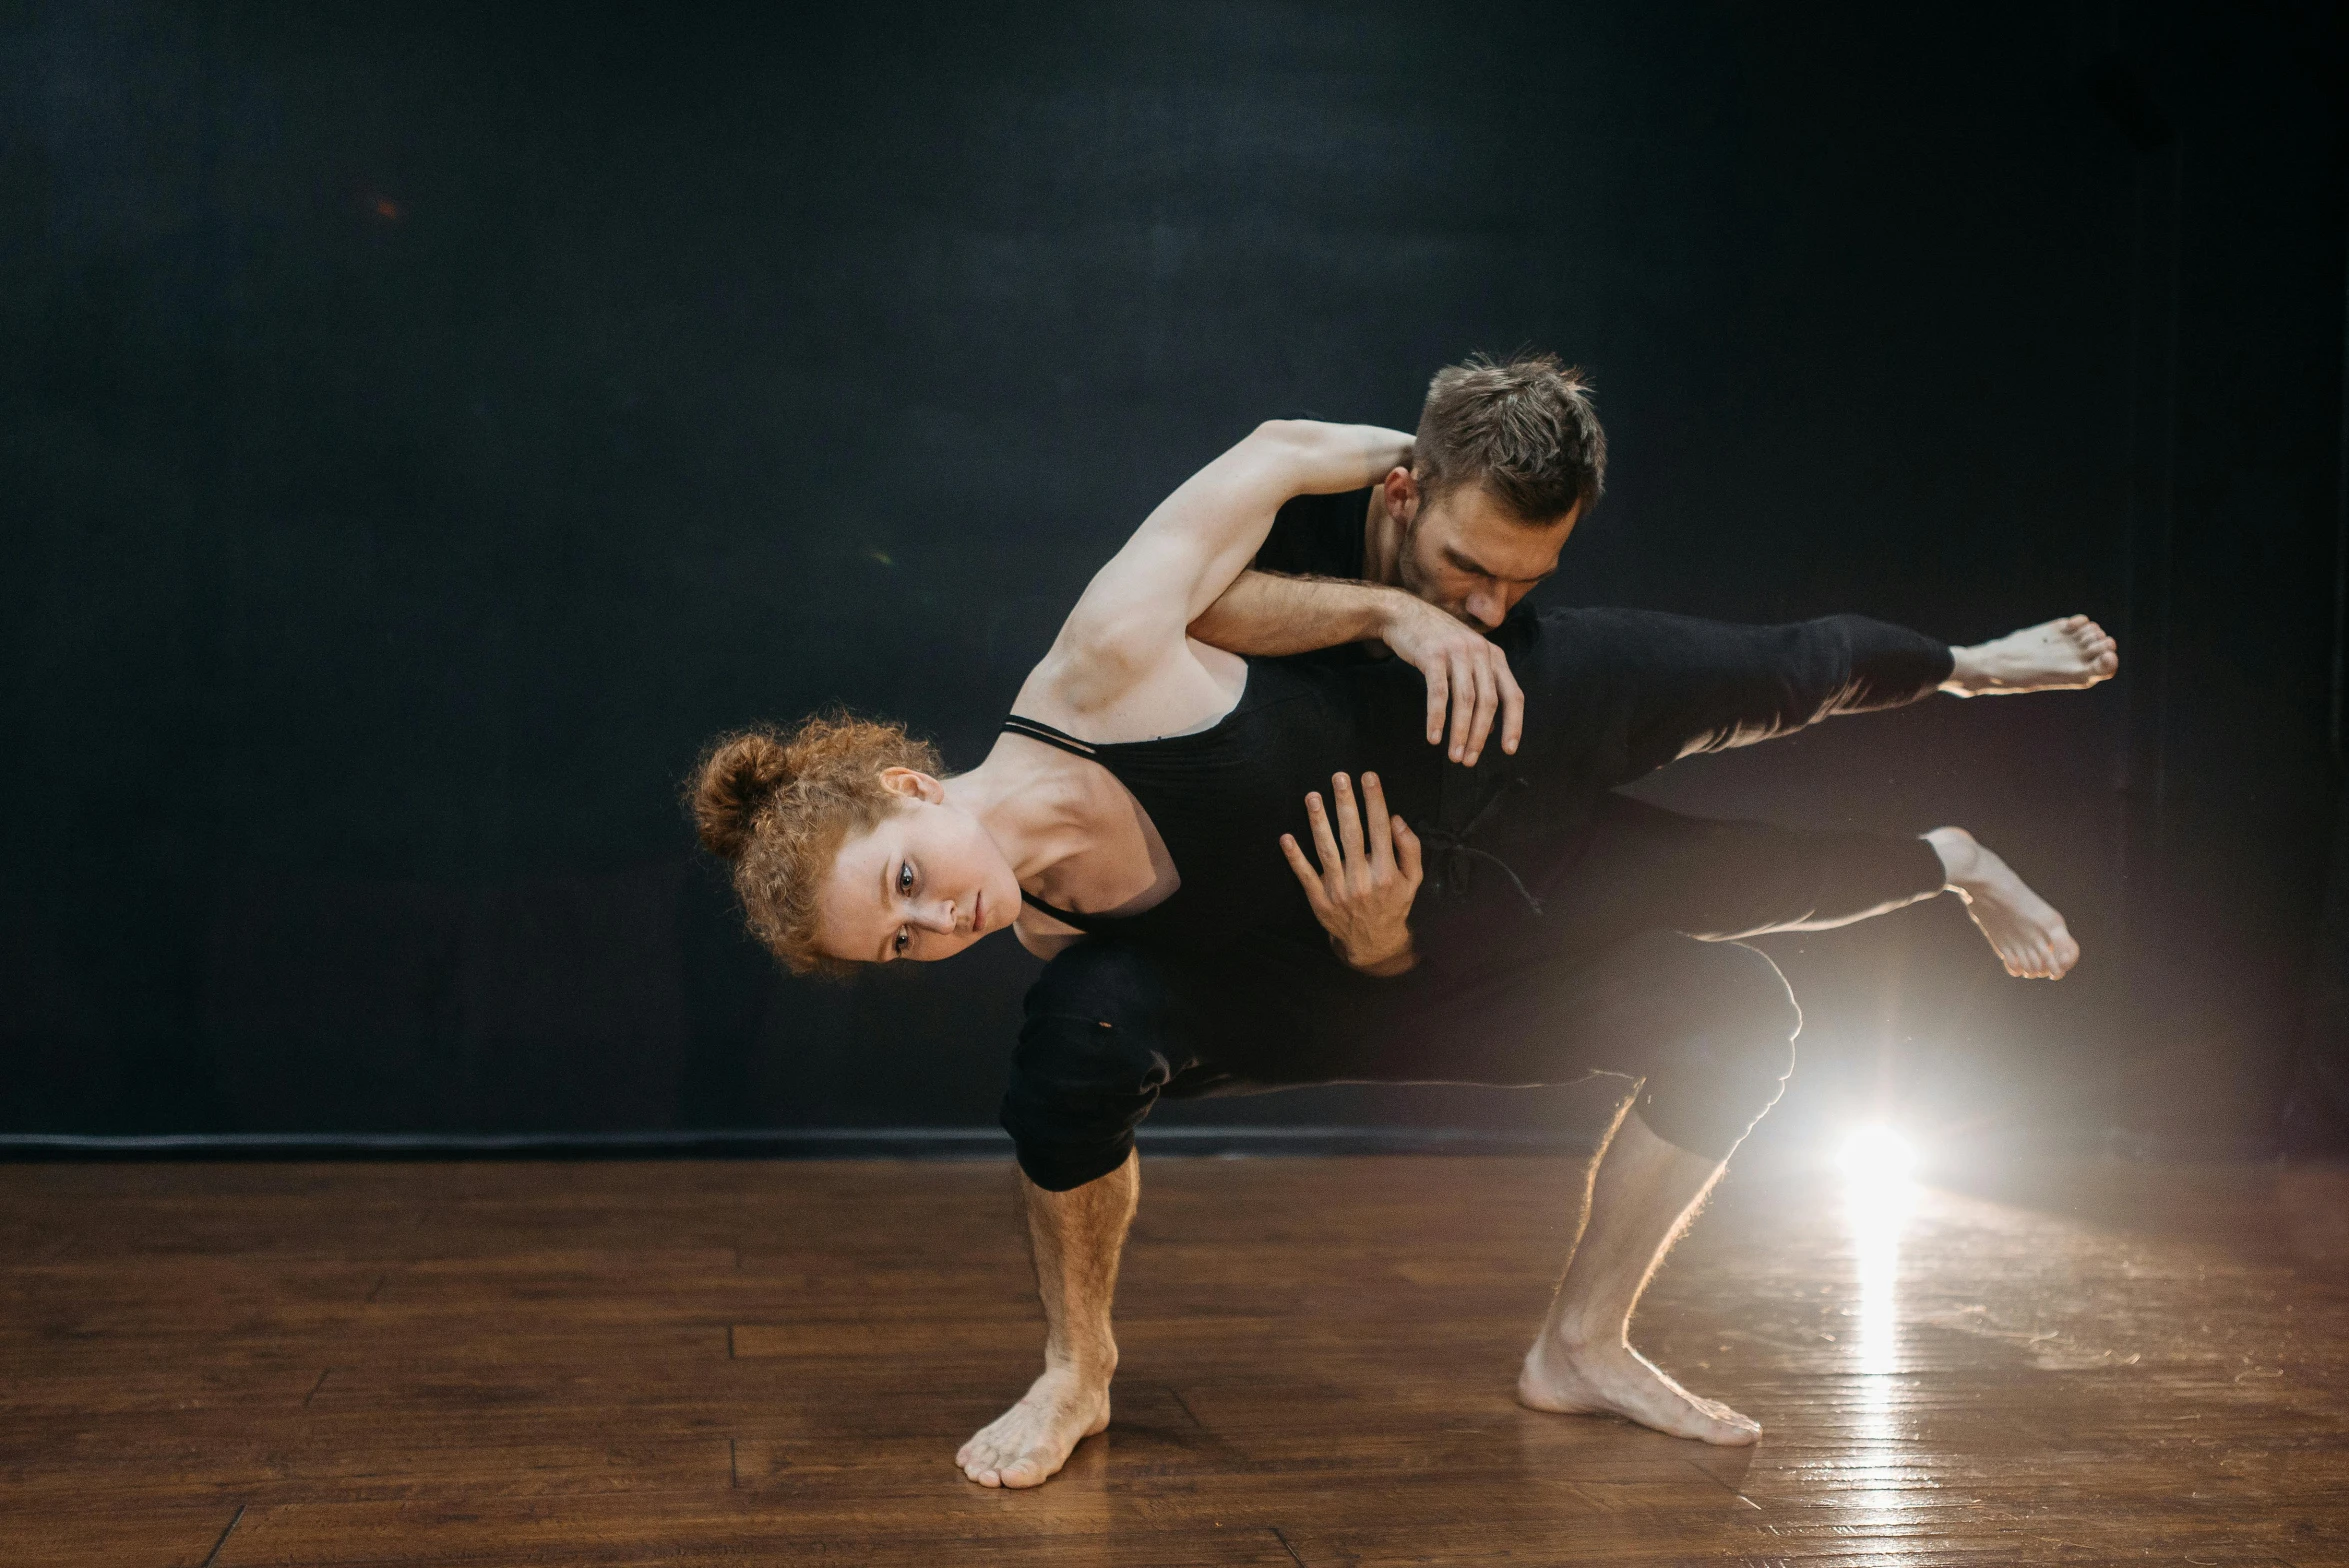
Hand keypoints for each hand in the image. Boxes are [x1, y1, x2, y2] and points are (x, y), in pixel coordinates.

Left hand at [1280, 771, 1422, 975]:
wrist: (1373, 942)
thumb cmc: (1393, 903)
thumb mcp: (1412, 879)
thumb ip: (1409, 848)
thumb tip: (1396, 819)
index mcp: (1386, 871)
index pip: (1380, 828)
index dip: (1374, 800)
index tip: (1368, 777)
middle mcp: (1362, 879)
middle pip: (1352, 834)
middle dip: (1345, 803)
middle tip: (1339, 777)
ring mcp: (1338, 890)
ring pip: (1327, 850)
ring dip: (1318, 822)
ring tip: (1313, 797)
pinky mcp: (1319, 900)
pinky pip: (1305, 875)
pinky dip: (1295, 857)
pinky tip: (1286, 837)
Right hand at [1378, 594, 1524, 765]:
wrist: (1404, 614)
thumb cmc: (1436, 643)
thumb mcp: (1466, 659)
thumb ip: (1481, 686)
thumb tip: (1491, 727)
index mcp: (1494, 656)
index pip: (1514, 695)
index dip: (1514, 724)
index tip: (1508, 751)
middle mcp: (1480, 652)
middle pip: (1488, 702)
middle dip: (1480, 736)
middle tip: (1469, 760)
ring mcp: (1457, 652)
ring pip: (1466, 700)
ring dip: (1461, 732)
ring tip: (1454, 756)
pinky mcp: (1433, 655)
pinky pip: (1438, 693)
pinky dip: (1437, 718)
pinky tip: (1433, 738)